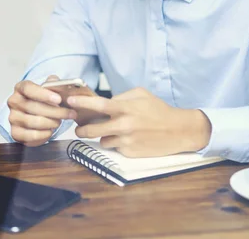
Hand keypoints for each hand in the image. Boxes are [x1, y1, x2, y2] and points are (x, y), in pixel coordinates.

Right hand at [7, 75, 75, 146]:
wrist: (40, 115)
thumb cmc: (46, 101)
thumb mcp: (52, 89)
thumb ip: (55, 84)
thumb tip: (58, 83)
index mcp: (20, 88)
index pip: (28, 88)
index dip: (43, 94)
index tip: (59, 99)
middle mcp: (13, 102)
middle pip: (32, 107)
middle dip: (55, 112)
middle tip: (69, 114)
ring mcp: (13, 118)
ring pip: (32, 122)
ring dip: (50, 123)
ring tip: (59, 122)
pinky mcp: (15, 133)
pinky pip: (30, 135)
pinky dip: (44, 134)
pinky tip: (50, 130)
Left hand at [67, 88, 211, 157]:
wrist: (178, 130)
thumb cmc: (159, 110)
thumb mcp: (141, 95)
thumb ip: (121, 98)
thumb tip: (103, 103)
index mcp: (127, 108)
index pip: (100, 106)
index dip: (82, 104)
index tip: (70, 101)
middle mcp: (125, 125)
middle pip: (93, 130)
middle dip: (82, 129)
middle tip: (79, 127)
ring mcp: (127, 141)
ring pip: (102, 140)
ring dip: (104, 136)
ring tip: (115, 131)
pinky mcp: (130, 153)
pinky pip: (115, 148)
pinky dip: (117, 143)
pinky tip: (128, 138)